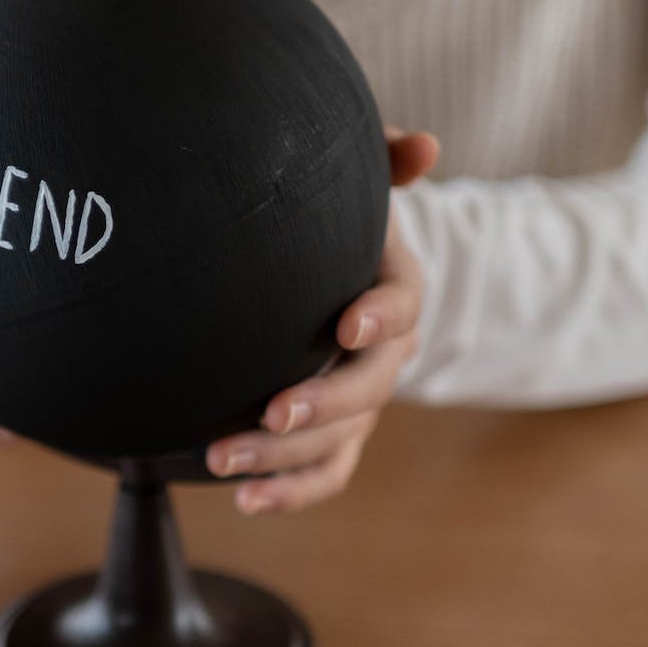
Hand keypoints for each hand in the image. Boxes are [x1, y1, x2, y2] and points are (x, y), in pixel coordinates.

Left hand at [205, 128, 438, 513]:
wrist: (307, 270)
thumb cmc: (323, 219)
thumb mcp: (348, 180)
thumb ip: (378, 158)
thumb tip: (425, 144)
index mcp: (391, 287)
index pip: (404, 302)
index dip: (381, 316)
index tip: (345, 325)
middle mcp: (383, 352)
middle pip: (370, 388)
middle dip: (324, 404)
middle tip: (272, 412)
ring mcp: (358, 400)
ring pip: (339, 441)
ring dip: (285, 458)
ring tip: (222, 461)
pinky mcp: (331, 434)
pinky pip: (323, 473)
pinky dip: (289, 493)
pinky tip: (245, 502)